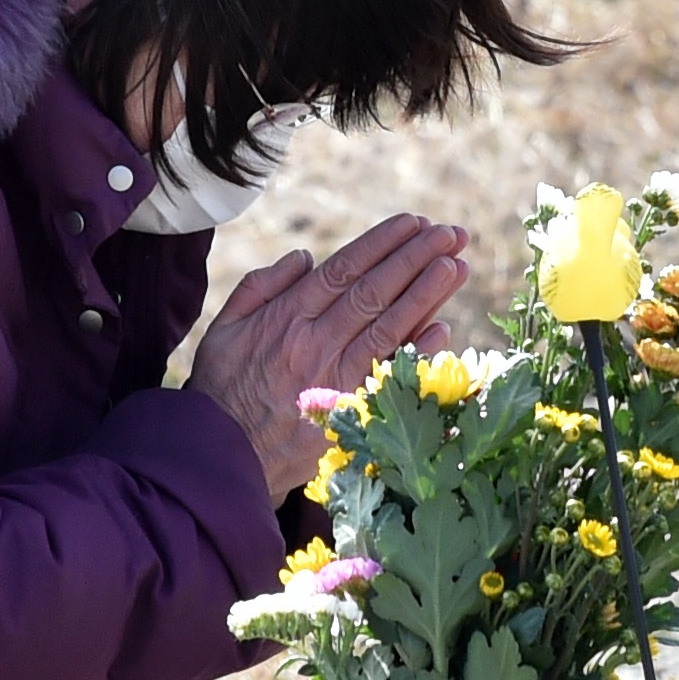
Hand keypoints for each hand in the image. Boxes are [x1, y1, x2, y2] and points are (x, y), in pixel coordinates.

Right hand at [186, 216, 470, 502]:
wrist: (223, 457)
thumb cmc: (222, 389)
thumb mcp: (225, 328)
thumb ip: (261, 286)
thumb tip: (305, 256)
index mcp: (286, 317)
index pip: (343, 270)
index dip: (382, 244)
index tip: (412, 222)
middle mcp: (315, 343)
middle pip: (374, 292)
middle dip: (415, 258)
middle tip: (450, 233)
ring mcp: (334, 378)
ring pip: (388, 327)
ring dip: (427, 294)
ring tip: (456, 265)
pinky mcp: (348, 414)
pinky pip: (389, 377)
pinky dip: (417, 352)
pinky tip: (443, 327)